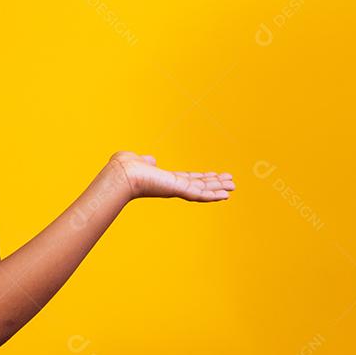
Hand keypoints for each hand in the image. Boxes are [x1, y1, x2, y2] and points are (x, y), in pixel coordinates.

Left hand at [107, 151, 234, 201]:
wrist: (122, 174)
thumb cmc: (123, 168)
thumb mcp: (137, 161)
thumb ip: (145, 161)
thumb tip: (150, 159)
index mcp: (164, 178)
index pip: (187, 178)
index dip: (201, 177)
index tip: (213, 175)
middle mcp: (172, 185)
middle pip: (199, 184)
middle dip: (214, 183)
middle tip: (230, 182)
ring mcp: (176, 189)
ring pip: (202, 189)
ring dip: (218, 188)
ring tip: (233, 186)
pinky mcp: (178, 190)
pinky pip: (199, 194)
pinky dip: (213, 195)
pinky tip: (226, 195)